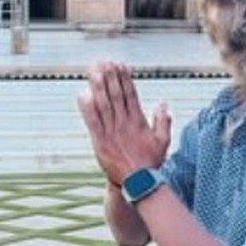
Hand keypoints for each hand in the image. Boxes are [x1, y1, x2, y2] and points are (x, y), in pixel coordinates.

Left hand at [77, 61, 170, 185]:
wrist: (139, 184)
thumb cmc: (151, 163)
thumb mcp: (163, 141)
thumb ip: (162, 121)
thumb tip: (163, 103)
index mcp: (138, 121)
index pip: (131, 94)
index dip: (125, 78)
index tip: (120, 65)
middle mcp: (124, 124)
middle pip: (116, 95)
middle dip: (110, 77)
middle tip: (105, 62)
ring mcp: (111, 132)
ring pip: (104, 104)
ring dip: (98, 86)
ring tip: (94, 71)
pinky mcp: (100, 142)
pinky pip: (92, 122)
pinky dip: (87, 108)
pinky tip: (83, 94)